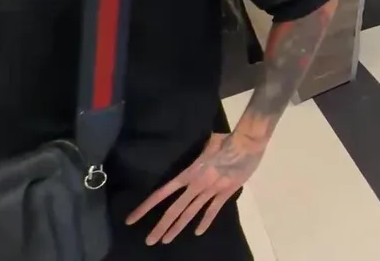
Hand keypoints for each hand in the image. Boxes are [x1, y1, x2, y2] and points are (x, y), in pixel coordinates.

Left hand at [127, 132, 266, 244]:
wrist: (247, 143)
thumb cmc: (226, 139)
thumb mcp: (206, 144)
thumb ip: (199, 153)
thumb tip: (199, 152)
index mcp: (188, 173)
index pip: (162, 193)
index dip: (145, 207)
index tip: (132, 219)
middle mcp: (195, 185)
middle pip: (174, 209)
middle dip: (160, 226)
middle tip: (149, 241)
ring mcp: (210, 191)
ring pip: (190, 213)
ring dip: (177, 228)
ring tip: (166, 240)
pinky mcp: (225, 194)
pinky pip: (213, 211)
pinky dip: (205, 222)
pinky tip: (197, 232)